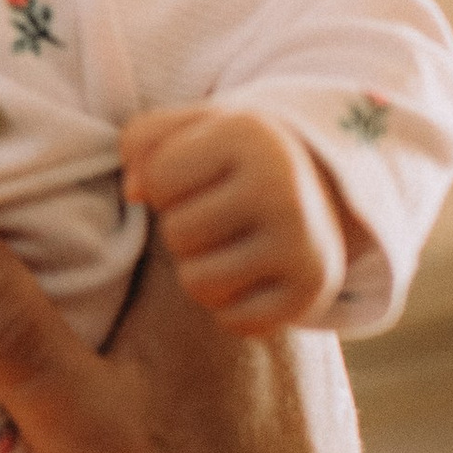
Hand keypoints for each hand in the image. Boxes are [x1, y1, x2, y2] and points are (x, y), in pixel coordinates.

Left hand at [120, 105, 346, 333]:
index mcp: (249, 135)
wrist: (319, 194)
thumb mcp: (189, 132)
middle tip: (219, 218)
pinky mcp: (310, 290)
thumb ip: (141, 141)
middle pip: (177, 233)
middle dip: (183, 230)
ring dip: (200, 271)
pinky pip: (231, 320)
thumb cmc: (232, 163)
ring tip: (230, 246)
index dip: (165, 186)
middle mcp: (282, 186)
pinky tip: (253, 277)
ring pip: (197, 282)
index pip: (158, 178)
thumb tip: (133, 192)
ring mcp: (302, 242)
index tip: (200, 179)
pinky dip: (231, 306)